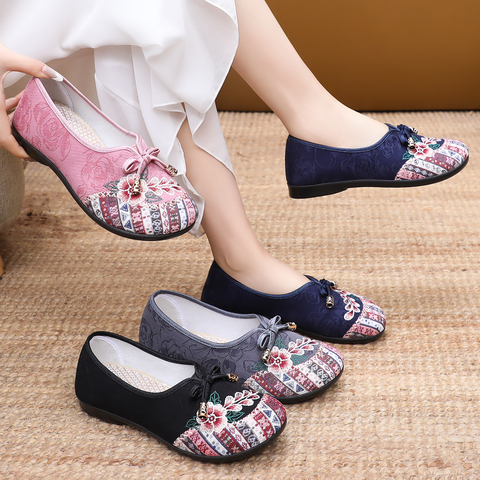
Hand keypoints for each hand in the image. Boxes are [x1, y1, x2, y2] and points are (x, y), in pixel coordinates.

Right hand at [0, 43, 61, 157]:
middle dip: (22, 138)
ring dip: (19, 120)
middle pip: (5, 133)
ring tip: (36, 119)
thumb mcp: (4, 57)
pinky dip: (12, 106)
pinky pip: (0, 108)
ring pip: (3, 120)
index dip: (19, 151)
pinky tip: (23, 97)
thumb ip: (30, 66)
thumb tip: (53, 74)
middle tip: (41, 140)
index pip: (4, 140)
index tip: (33, 155)